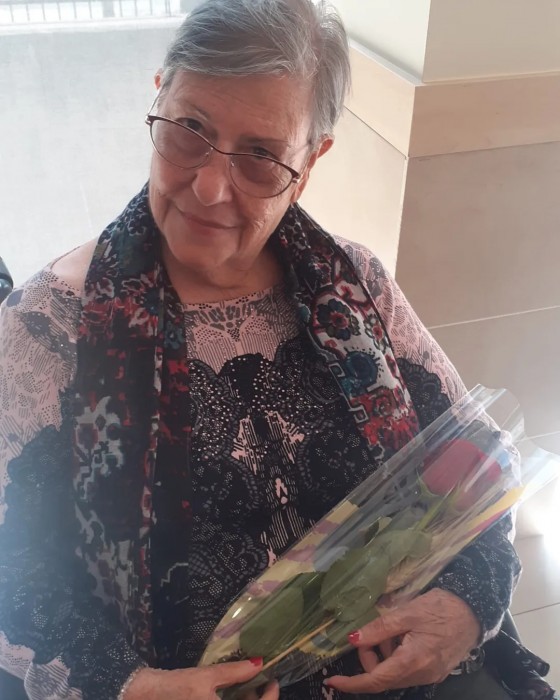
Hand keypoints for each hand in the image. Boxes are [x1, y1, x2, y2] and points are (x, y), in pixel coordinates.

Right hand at [125, 659, 278, 699]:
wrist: (147, 696)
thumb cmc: (176, 688)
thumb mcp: (207, 677)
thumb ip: (235, 672)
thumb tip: (258, 662)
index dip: (270, 697)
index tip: (273, 681)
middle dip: (257, 699)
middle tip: (257, 681)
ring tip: (243, 686)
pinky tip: (228, 694)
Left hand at [325, 589, 480, 692]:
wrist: (474, 610)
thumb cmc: (441, 608)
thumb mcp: (406, 613)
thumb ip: (379, 628)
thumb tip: (353, 638)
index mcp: (412, 662)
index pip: (376, 680)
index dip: (352, 683)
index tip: (333, 681)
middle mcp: (421, 675)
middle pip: (384, 677)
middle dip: (370, 658)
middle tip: (370, 633)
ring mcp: (429, 675)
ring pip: (395, 673)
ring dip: (384, 655)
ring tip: (391, 629)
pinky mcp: (434, 670)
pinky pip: (407, 669)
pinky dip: (397, 654)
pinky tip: (403, 634)